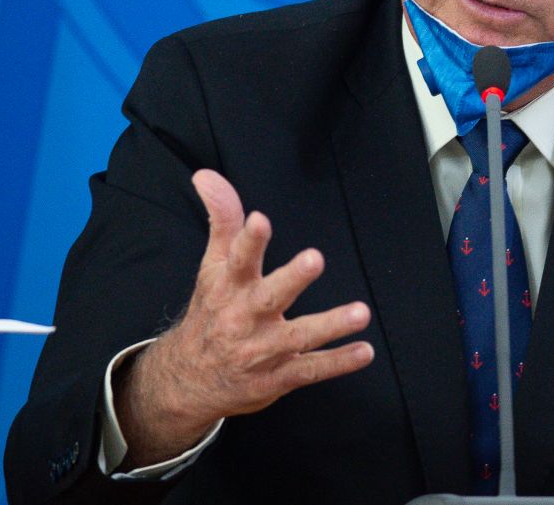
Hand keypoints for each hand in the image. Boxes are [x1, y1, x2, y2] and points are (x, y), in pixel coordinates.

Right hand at [114, 169, 374, 466]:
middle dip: (292, 279)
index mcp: (228, 287)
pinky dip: (338, 363)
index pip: (237, 259)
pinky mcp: (278, 376)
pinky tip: (365, 351)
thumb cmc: (210, 312)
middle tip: (315, 258)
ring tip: (361, 312)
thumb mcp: (211, 266)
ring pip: (298, 337)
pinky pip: (311, 370)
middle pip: (269, 297)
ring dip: (330, 325)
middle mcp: (244, 318)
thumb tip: (207, 174)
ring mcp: (262, 350)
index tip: (260, 220)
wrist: (188, 379)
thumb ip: (222, 220)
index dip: (249, 241)